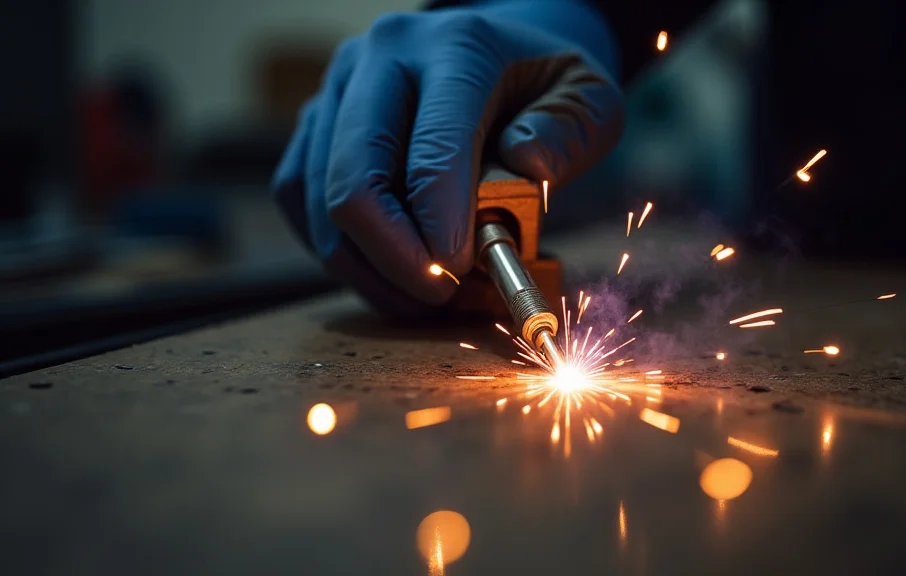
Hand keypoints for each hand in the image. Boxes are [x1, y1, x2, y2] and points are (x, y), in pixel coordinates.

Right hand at [273, 0, 624, 315]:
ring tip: (424, 294)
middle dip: (397, 259)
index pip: (433, 149)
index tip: (463, 271)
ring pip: (318, 203)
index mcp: (454, 49)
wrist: (495, 52)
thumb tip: (525, 166)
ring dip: (369, 268)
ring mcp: (336, 92)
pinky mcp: (312, 128)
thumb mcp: (590, 97)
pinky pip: (300, 202)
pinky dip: (341, 252)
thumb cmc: (543, 86)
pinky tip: (390, 273)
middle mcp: (380, 61)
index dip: (441, 226)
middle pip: (354, 181)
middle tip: (441, 294)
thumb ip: (571, 130)